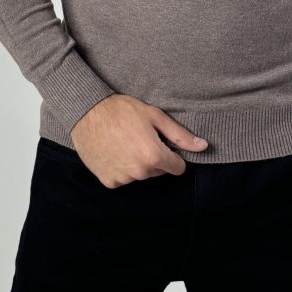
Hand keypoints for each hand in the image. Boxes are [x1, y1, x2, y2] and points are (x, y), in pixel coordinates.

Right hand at [70, 93, 208, 188]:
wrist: (88, 112)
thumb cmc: (122, 110)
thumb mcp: (155, 116)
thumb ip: (180, 135)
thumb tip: (203, 146)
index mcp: (154, 157)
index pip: (178, 168)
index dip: (172, 154)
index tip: (162, 142)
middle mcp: (139, 172)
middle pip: (158, 171)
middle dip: (154, 157)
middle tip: (140, 137)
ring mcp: (123, 178)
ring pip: (140, 175)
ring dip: (137, 163)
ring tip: (125, 141)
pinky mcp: (108, 181)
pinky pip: (123, 178)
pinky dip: (121, 168)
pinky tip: (114, 150)